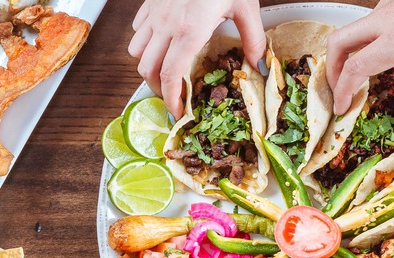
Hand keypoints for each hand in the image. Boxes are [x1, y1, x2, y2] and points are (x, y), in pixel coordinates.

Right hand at [128, 0, 265, 117]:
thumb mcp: (245, 7)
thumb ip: (253, 39)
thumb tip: (258, 65)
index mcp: (189, 31)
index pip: (171, 76)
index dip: (171, 99)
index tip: (178, 111)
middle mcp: (166, 24)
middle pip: (147, 69)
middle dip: (158, 88)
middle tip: (174, 96)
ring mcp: (154, 12)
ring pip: (136, 50)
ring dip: (149, 66)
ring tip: (167, 73)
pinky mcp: (150, 2)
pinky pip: (138, 29)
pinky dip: (145, 43)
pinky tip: (163, 43)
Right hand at [326, 0, 393, 136]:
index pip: (355, 67)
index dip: (342, 90)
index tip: (342, 107)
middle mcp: (388, 18)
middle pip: (339, 41)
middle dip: (331, 68)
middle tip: (337, 89)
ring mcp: (391, 5)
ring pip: (352, 28)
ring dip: (346, 51)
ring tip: (354, 74)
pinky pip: (370, 19)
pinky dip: (363, 38)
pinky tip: (379, 50)